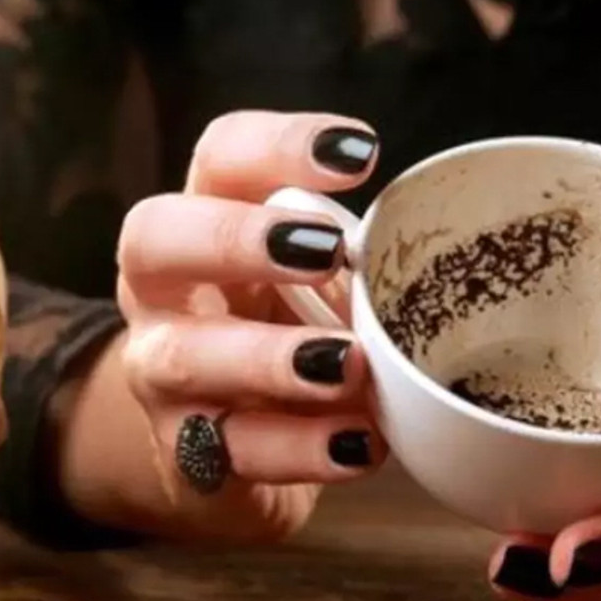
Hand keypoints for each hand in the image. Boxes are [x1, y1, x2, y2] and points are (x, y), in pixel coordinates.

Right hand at [55, 111, 388, 543]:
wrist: (230, 455)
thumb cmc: (288, 339)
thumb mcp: (317, 288)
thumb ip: (358, 265)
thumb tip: (446, 254)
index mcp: (204, 224)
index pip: (220, 158)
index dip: (280, 144)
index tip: (362, 153)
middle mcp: (163, 292)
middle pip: (154, 237)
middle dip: (237, 237)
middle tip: (324, 249)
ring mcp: (160, 375)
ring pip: (184, 357)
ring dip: (270, 357)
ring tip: (347, 364)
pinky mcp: (185, 455)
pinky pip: (232, 451)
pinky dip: (300, 448)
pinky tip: (359, 444)